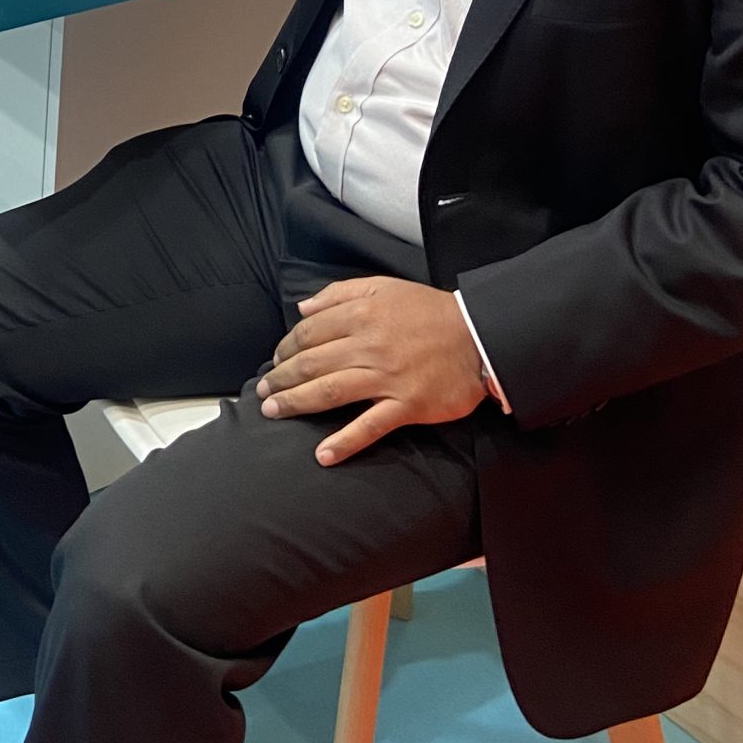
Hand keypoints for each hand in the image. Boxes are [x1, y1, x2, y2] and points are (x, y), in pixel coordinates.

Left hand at [256, 277, 485, 465]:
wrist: (479, 335)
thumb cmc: (429, 312)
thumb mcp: (384, 288)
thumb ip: (340, 294)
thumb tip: (303, 309)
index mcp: (361, 316)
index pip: (309, 334)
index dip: (286, 348)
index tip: (276, 361)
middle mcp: (369, 346)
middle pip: (312, 364)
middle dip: (281, 379)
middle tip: (263, 392)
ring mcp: (387, 378)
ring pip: (331, 392)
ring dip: (297, 403)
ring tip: (274, 413)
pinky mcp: (407, 406)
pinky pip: (370, 426)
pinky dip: (345, 442)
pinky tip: (323, 455)